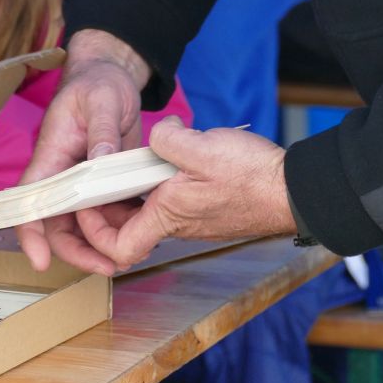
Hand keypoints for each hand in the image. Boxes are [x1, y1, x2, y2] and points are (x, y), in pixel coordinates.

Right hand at [16, 29, 150, 274]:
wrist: (111, 79)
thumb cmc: (97, 85)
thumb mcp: (101, 101)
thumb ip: (101, 132)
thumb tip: (100, 161)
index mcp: (50, 158)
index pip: (30, 201)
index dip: (30, 234)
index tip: (41, 261)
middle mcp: (62, 177)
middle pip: (57, 226)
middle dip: (78, 252)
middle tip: (109, 267)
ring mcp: (83, 185)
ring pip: (83, 227)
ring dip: (103, 245)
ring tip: (132, 256)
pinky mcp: (105, 186)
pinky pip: (109, 215)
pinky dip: (122, 228)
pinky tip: (145, 234)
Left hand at [74, 116, 297, 270]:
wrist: (294, 190)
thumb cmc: (252, 177)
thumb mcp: (200, 146)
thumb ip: (166, 140)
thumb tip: (158, 135)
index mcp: (167, 215)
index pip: (118, 247)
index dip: (94, 232)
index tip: (88, 206)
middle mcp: (176, 224)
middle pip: (127, 228)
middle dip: (109, 206)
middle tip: (102, 178)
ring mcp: (192, 218)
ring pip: (148, 212)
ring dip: (134, 191)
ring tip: (131, 163)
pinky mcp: (205, 208)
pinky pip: (170, 202)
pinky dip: (159, 185)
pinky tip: (167, 159)